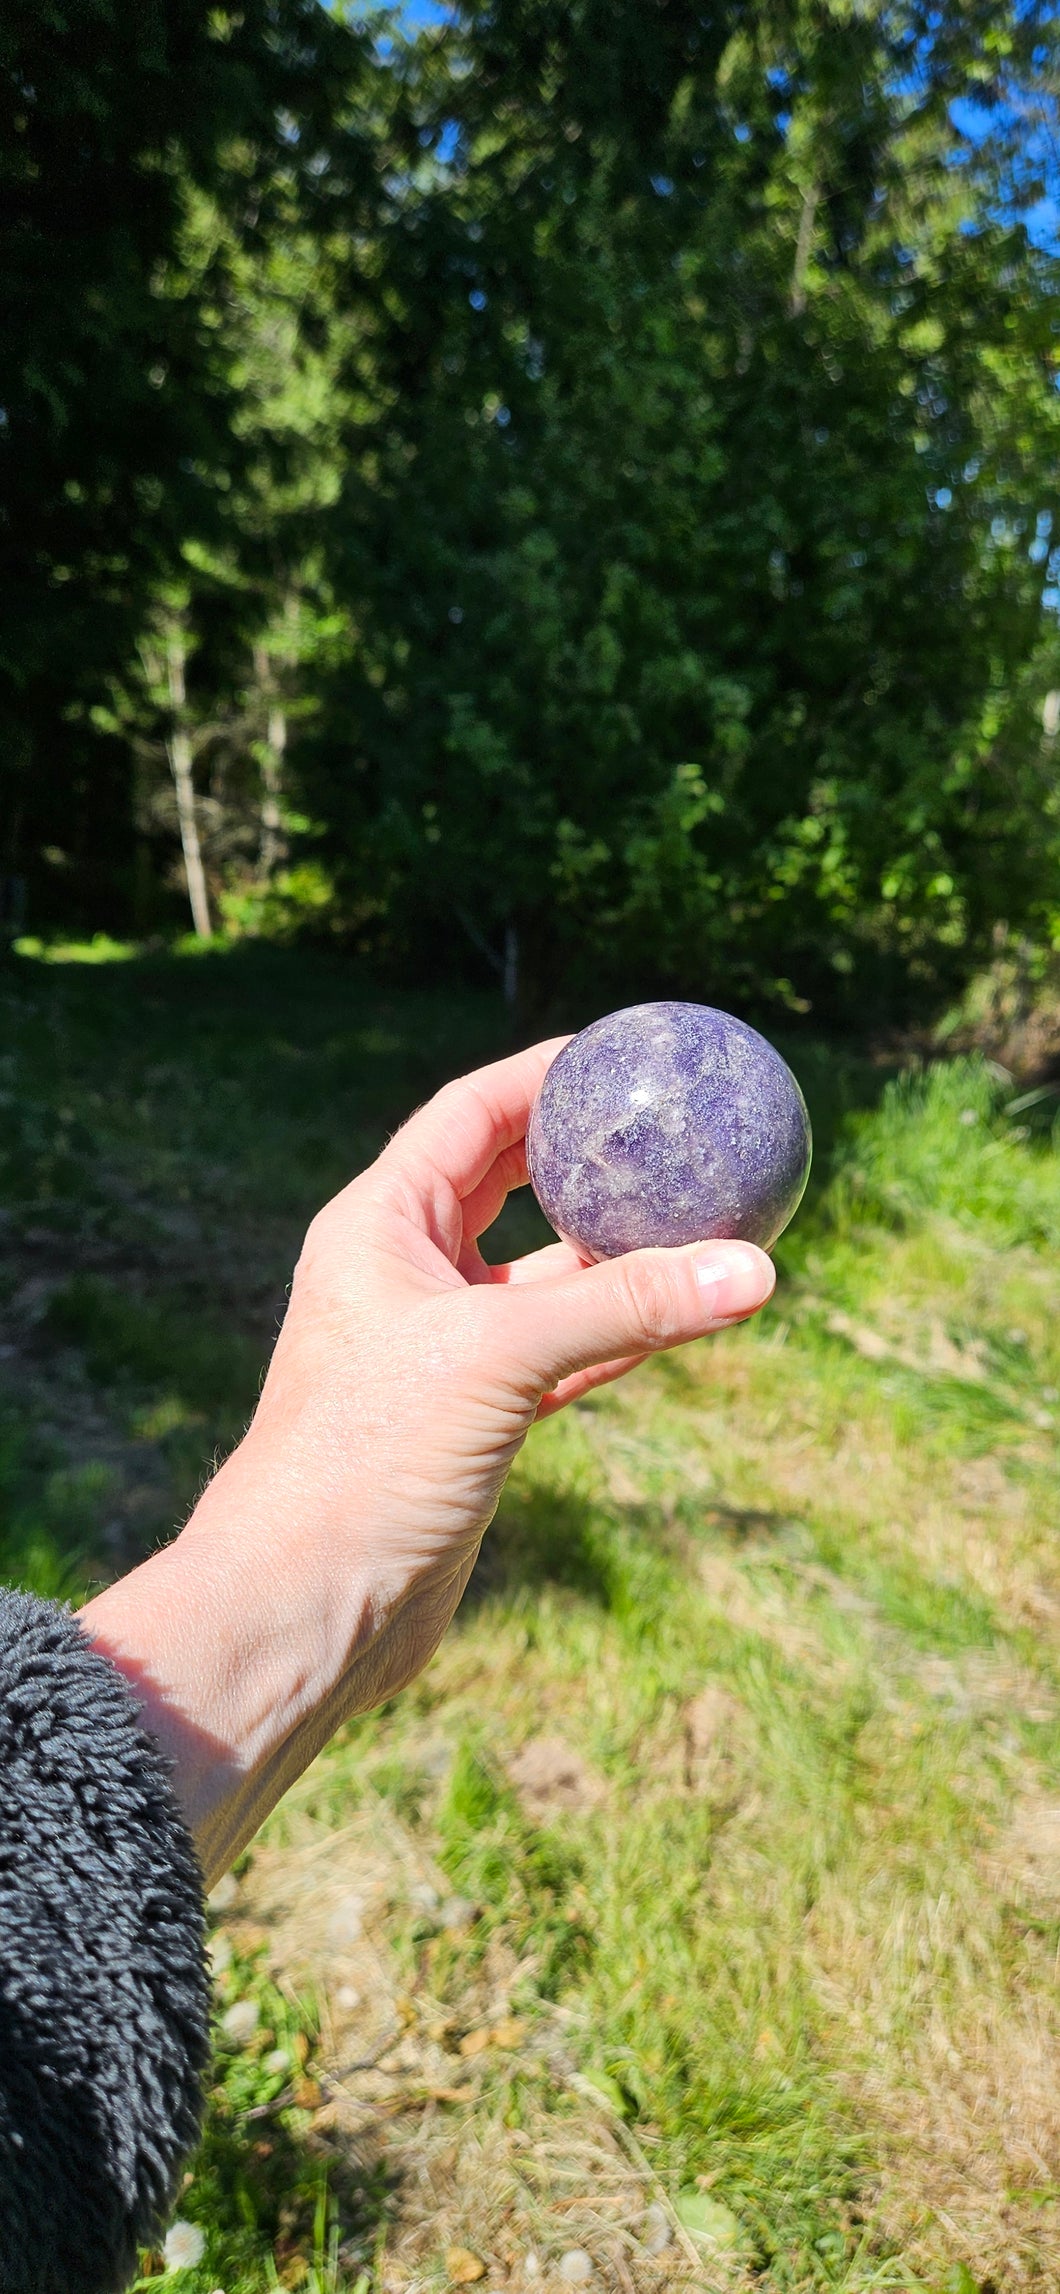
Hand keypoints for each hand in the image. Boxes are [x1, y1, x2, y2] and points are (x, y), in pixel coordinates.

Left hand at [82, 1039, 774, 1881]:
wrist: (309, 1606)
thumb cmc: (365, 1460)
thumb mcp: (499, 1358)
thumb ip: (625, 1306)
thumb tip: (753, 1270)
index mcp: (380, 1225)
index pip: (470, 1114)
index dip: (543, 1075)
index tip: (621, 1053)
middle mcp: (406, 1274)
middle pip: (510, 1182)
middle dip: (588, 1154)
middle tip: (672, 1123)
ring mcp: (443, 1348)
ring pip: (548, 1276)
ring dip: (621, 1253)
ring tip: (707, 1214)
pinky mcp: (476, 1418)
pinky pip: (565, 1351)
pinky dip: (623, 1330)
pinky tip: (691, 1310)